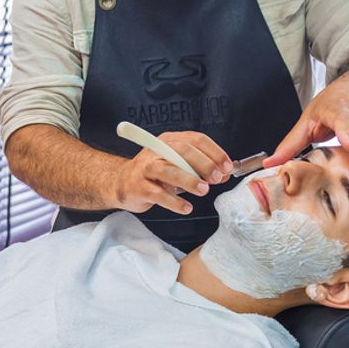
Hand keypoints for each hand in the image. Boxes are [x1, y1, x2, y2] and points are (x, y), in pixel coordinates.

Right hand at [111, 131, 233, 214]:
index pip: (195, 139)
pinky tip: (186, 207)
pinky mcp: (138, 186)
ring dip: (189, 180)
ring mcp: (145, 168)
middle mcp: (156, 150)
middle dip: (203, 164)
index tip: (227, 166)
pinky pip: (158, 194)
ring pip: (168, 170)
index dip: (214, 152)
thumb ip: (200, 169)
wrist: (121, 184)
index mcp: (169, 140)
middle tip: (216, 178)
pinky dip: (174, 201)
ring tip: (203, 190)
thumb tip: (224, 174)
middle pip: (182, 151)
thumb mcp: (178, 167)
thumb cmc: (154, 175)